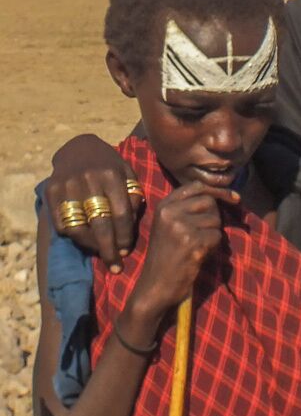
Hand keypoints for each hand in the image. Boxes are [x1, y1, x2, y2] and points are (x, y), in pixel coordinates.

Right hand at [46, 135, 140, 269]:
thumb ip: (134, 196)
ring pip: (78, 228)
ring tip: (101, 255)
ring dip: (91, 247)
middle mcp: (88, 180)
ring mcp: (67, 186)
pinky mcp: (51, 191)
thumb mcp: (128, 174)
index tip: (127, 252)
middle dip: (109, 249)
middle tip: (116, 266)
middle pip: (100, 224)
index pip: (121, 214)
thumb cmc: (110, 166)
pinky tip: (85, 242)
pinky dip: (74, 237)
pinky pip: (61, 224)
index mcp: (111, 175)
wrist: (79, 149)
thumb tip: (132, 226)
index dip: (125, 237)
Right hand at [124, 183, 235, 343]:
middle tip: (205, 233)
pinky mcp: (191, 242)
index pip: (197, 186)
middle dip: (214, 217)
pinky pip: (217, 236)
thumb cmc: (167, 256)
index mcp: (164, 206)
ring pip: (215, 220)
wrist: (155, 286)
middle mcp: (170, 212)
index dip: (218, 190)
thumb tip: (224, 195)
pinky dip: (213, 246)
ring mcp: (180, 226)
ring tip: (198, 246)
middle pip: (209, 201)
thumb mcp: (169, 225)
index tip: (234, 197)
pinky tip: (199, 254)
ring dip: (213, 234)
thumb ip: (187, 208)